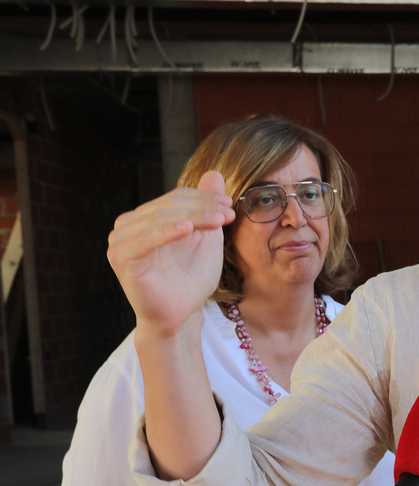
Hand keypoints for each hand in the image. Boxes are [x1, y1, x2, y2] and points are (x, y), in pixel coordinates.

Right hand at [107, 171, 234, 337]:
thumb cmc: (192, 278)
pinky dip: (166, 232)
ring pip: (161, 218)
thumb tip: (214, 172)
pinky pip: (144, 239)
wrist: (182, 313)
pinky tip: (188, 229)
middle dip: (203, 207)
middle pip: (170, 206)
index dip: (204, 198)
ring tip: (219, 221)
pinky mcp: (120, 257)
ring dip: (193, 217)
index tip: (230, 204)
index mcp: (146, 217)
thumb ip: (206, 205)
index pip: (176, 198)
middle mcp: (129, 225)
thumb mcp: (206, 237)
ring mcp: (121, 240)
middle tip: (229, 213)